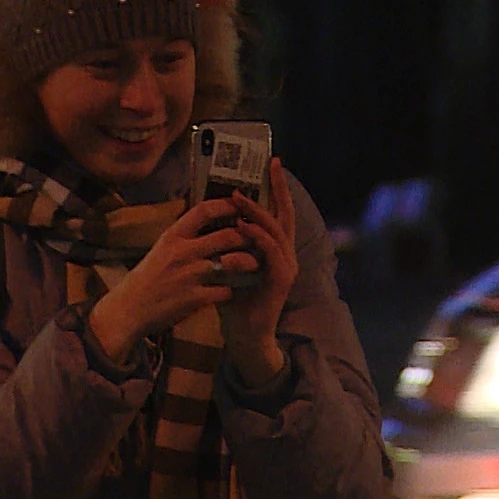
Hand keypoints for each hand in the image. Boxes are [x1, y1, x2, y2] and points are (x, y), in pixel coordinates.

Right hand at [85, 196, 252, 363]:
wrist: (128, 311)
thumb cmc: (144, 280)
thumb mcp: (160, 250)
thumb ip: (182, 238)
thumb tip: (204, 223)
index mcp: (172, 236)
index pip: (204, 211)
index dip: (226, 206)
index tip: (240, 205)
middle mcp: (183, 252)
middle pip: (228, 236)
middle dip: (247, 237)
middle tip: (257, 238)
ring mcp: (191, 275)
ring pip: (234, 262)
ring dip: (248, 262)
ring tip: (255, 263)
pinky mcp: (195, 298)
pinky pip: (225, 290)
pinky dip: (231, 290)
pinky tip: (232, 291)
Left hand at [212, 158, 298, 384]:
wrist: (243, 336)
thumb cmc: (233, 300)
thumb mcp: (229, 264)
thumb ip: (228, 241)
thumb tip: (211, 213)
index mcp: (276, 249)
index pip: (279, 211)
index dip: (278, 187)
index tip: (273, 163)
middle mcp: (286, 254)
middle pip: (285, 214)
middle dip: (276, 189)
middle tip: (265, 168)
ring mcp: (287, 267)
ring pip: (276, 231)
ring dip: (257, 213)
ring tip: (239, 199)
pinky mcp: (281, 281)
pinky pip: (270, 253)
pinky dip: (257, 238)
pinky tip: (242, 229)